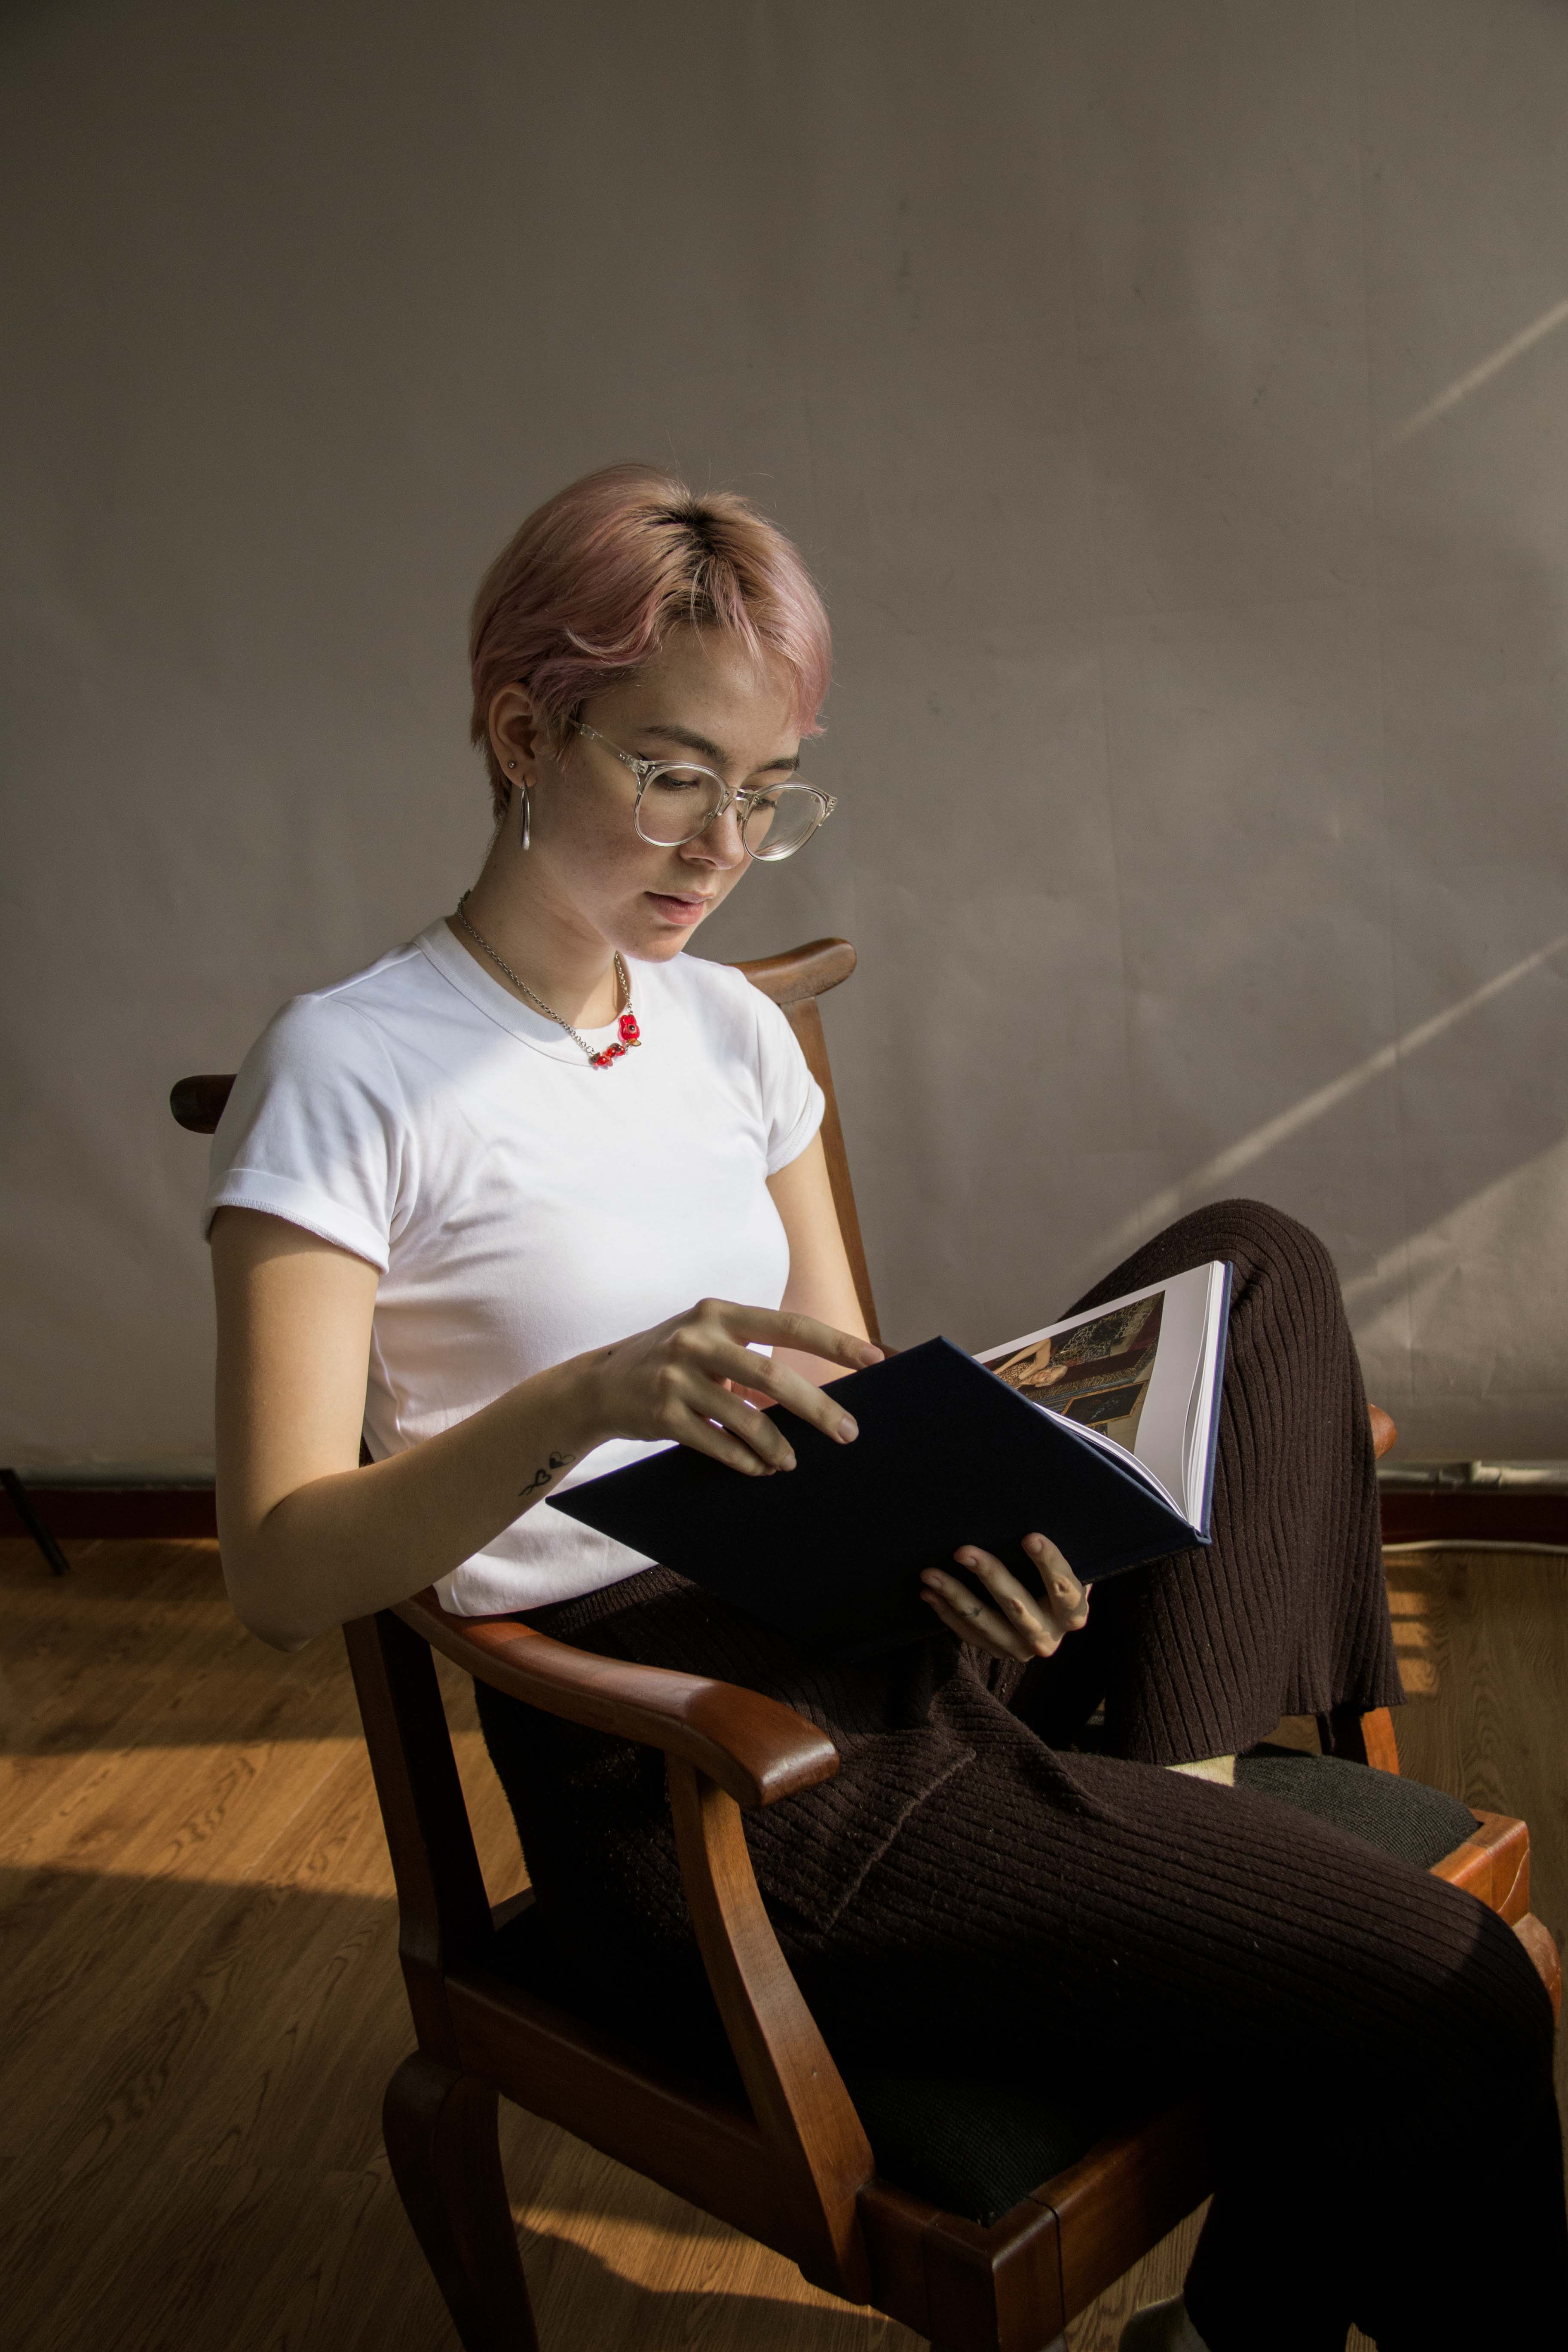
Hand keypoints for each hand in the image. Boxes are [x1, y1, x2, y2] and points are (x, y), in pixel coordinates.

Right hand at [583, 1298, 882, 1476]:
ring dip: (777, 1445)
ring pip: (745, 1417)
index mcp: (718, 1313)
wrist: (598, 1384)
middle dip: (818, 1407)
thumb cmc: (669, 1361)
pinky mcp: (662, 1412)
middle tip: (849, 1433)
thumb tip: (808, 1391)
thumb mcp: (705, 1340)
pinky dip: (743, 1459)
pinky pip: (715, 1442)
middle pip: (773, 1375)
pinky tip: (760, 1468)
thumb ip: (749, 1354)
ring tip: (793, 1462)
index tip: (875, 1359)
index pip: (788, 1325)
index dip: (834, 1342)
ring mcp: (677, 1375)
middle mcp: (698, 1338)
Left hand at [920, 1535, 1088, 1662]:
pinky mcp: (997, 1652)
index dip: (1049, 1563)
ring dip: (955, 1595)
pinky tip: (929, 1592)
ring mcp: (1021, 1648)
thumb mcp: (1066, 1565)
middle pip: (1018, 1606)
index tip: (1030, 1537)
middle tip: (962, 1550)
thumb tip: (1035, 1511)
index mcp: (1073, 1613)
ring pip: (986, 1622)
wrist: (1049, 1616)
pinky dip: (946, 1612)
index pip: (1065, 1588)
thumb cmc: (1055, 1577)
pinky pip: (968, 1634)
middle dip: (989, 1575)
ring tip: (930, 1573)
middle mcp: (1049, 1637)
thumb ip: (1056, 1551)